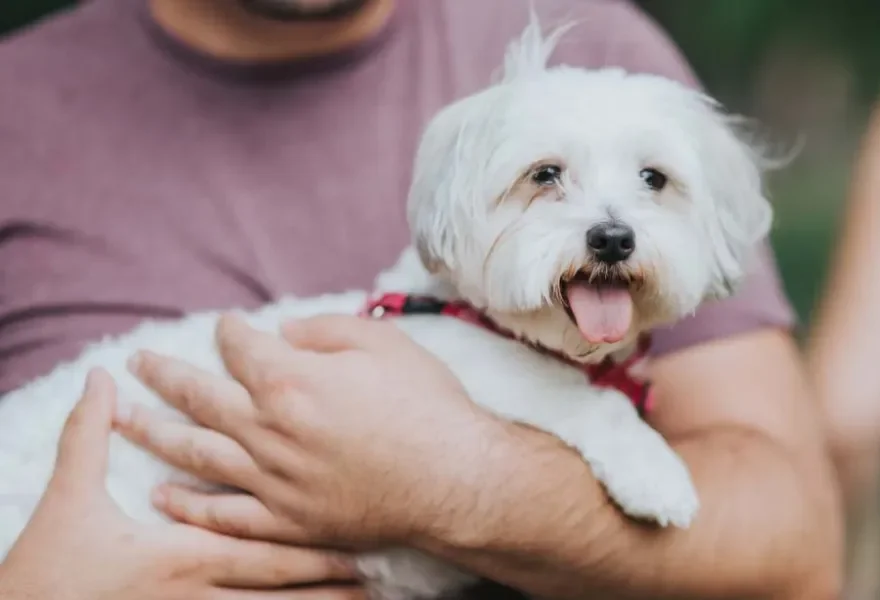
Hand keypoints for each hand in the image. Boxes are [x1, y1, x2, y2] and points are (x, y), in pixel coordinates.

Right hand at [0, 369, 362, 599]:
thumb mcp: (66, 498)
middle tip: (374, 569)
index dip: (307, 534)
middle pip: (278, 581)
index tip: (350, 525)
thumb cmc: (47, 570)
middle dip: (327, 576)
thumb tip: (102, 381)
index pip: (255, 535)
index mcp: (183, 551)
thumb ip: (89, 437)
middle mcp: (200, 589)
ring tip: (366, 596)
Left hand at [116, 314, 509, 548]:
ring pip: (196, 453)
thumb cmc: (425, 405)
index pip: (239, 346)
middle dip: (164, 375)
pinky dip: (190, 504)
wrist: (455, 478)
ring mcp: (274, 479)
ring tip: (123, 421)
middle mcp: (269, 430)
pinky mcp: (288, 519)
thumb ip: (325, 329)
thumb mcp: (383, 342)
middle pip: (200, 397)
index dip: (228, 331)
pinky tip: (164, 494)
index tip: (224, 325)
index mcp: (290, 379)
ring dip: (154, 434)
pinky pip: (225, 514)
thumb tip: (286, 331)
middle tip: (138, 362)